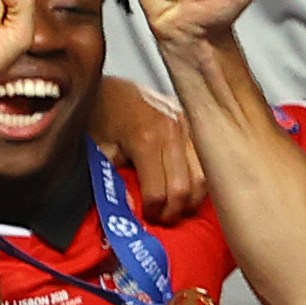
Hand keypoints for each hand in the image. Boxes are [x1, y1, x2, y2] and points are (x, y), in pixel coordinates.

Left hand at [90, 78, 207, 222]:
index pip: (159, 191)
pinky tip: (191, 189)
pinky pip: (207, 160)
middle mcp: (173, 132)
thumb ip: (114, 175)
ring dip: (193, 198)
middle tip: (165, 219)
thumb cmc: (99, 114)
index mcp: (146, 139)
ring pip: (204, 177)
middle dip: (175, 211)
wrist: (110, 84)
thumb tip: (130, 204)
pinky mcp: (195, 124)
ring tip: (180, 207)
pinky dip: (202, 180)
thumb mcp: (98, 146)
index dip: (153, 211)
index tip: (147, 217)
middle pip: (185, 187)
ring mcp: (188, 126)